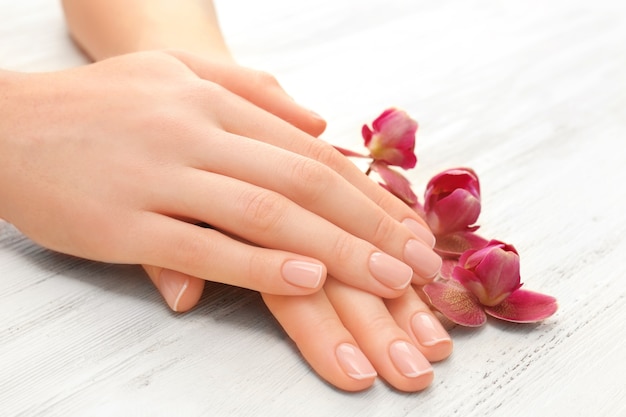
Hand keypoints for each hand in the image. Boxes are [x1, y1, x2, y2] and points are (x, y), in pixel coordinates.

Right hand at [128, 52, 451, 390]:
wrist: (4, 122)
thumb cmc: (100, 106)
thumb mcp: (178, 78)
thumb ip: (252, 95)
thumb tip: (319, 123)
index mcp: (213, 101)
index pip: (311, 152)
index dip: (368, 193)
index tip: (409, 229)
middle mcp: (195, 132)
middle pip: (302, 181)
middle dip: (371, 226)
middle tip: (421, 265)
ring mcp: (160, 177)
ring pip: (265, 213)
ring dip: (335, 250)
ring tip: (389, 281)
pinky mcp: (123, 223)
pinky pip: (204, 247)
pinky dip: (261, 264)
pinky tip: (308, 280)